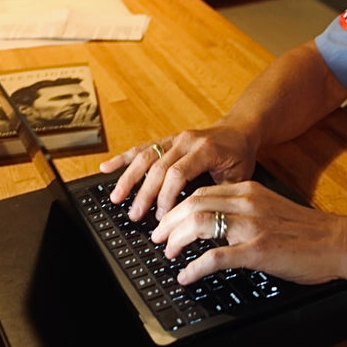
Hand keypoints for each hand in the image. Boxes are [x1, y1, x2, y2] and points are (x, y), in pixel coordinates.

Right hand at [99, 126, 256, 220]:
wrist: (239, 129)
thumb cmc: (239, 155)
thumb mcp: (239, 176)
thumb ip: (219, 194)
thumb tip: (201, 217)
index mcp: (205, 149)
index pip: (178, 174)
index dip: (166, 197)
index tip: (162, 216)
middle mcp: (186, 140)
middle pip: (158, 167)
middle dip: (144, 194)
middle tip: (135, 215)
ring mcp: (174, 138)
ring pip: (145, 156)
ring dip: (128, 178)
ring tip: (116, 197)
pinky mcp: (166, 139)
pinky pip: (142, 148)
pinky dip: (123, 159)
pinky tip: (106, 168)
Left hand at [151, 180, 346, 285]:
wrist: (338, 241)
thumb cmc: (307, 230)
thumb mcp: (270, 207)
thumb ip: (244, 209)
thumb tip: (214, 220)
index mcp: (248, 190)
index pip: (201, 192)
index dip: (177, 206)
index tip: (166, 220)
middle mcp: (247, 203)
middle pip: (193, 204)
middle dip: (167, 221)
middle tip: (156, 237)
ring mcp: (251, 226)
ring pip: (199, 224)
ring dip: (175, 240)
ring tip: (167, 253)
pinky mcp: (258, 250)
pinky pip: (215, 258)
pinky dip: (194, 268)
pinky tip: (186, 277)